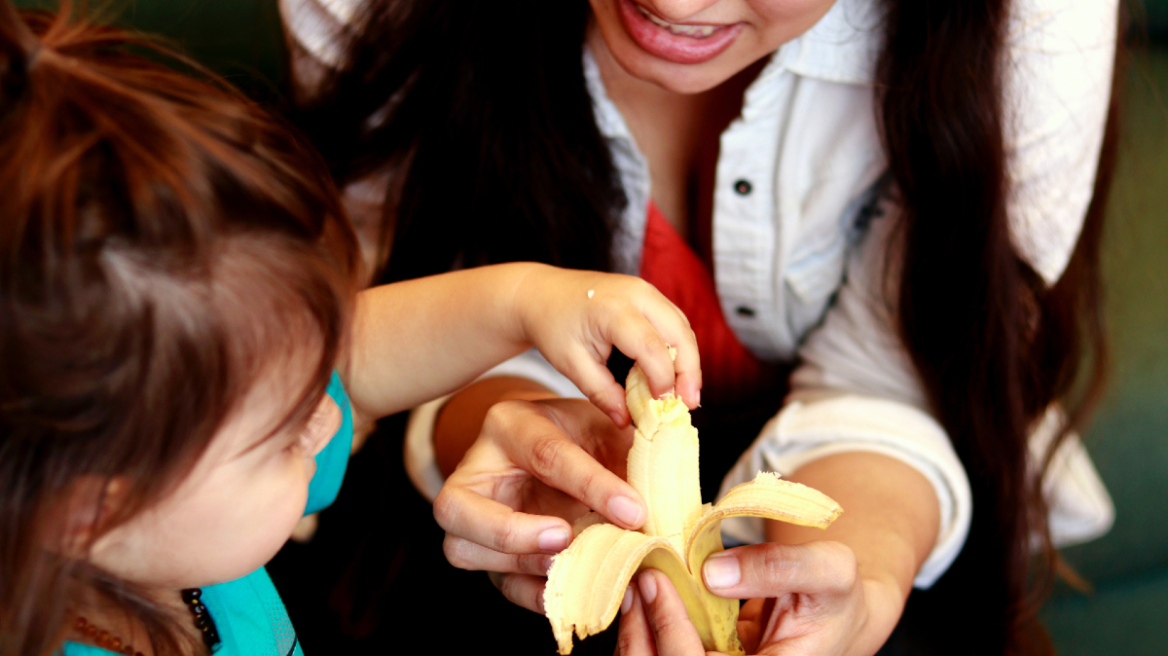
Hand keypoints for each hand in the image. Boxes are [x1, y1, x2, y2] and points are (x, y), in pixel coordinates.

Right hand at [434, 398, 644, 612]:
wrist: (554, 446)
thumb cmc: (580, 434)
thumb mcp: (604, 427)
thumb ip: (628, 451)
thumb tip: (666, 492)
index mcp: (510, 424)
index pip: (545, 454)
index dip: (591, 485)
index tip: (635, 512)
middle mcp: (475, 470)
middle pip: (458, 507)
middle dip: (509, 532)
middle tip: (565, 539)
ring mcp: (472, 517)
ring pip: (464, 550)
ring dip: (522, 566)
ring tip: (576, 569)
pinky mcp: (486, 553)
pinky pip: (497, 583)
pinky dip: (535, 595)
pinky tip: (576, 593)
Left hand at [513, 266, 700, 425]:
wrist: (542, 294)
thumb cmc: (553, 327)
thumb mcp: (571, 365)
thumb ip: (602, 393)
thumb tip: (628, 422)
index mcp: (612, 310)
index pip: (651, 347)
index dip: (662, 380)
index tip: (661, 407)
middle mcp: (636, 294)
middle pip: (679, 333)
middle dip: (689, 371)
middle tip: (689, 405)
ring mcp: (645, 290)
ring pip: (682, 326)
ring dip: (688, 361)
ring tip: (685, 395)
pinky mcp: (648, 294)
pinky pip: (674, 322)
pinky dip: (678, 349)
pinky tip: (674, 375)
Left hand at [618, 542, 890, 655]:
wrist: (836, 610)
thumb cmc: (837, 594)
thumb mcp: (828, 571)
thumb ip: (779, 567)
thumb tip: (713, 572)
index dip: (674, 631)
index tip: (656, 581)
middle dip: (646, 630)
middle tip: (636, 579)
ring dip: (638, 633)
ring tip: (635, 585)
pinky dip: (647, 631)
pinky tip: (642, 597)